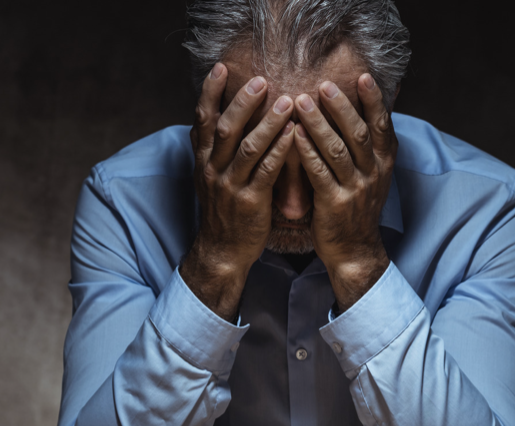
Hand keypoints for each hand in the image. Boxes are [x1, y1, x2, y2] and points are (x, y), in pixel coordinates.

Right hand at [181, 63, 294, 320]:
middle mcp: (213, 171)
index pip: (202, 121)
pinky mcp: (250, 203)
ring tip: (288, 101)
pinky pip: (266, 172)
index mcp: (203, 162)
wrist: (222, 251)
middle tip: (261, 79)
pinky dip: (280, 151)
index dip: (210, 93)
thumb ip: (211, 152)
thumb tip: (209, 121)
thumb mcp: (208, 180)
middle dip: (243, 102)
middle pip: (226, 129)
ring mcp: (230, 187)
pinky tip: (294, 135)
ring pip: (248, 148)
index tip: (220, 68)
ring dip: (268, 123)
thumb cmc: (222, 212)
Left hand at [293, 74, 396, 311]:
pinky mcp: (334, 204)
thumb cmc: (357, 209)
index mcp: (384, 163)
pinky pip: (319, 173)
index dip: (374, 100)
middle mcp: (373, 173)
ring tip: (301, 101)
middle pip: (358, 133)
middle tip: (324, 84)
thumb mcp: (373, 178)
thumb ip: (369, 149)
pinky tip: (293, 135)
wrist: (355, 251)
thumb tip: (369, 113)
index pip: (382, 126)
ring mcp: (355, 189)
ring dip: (319, 123)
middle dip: (341, 106)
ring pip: (337, 150)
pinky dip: (307, 152)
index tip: (362, 76)